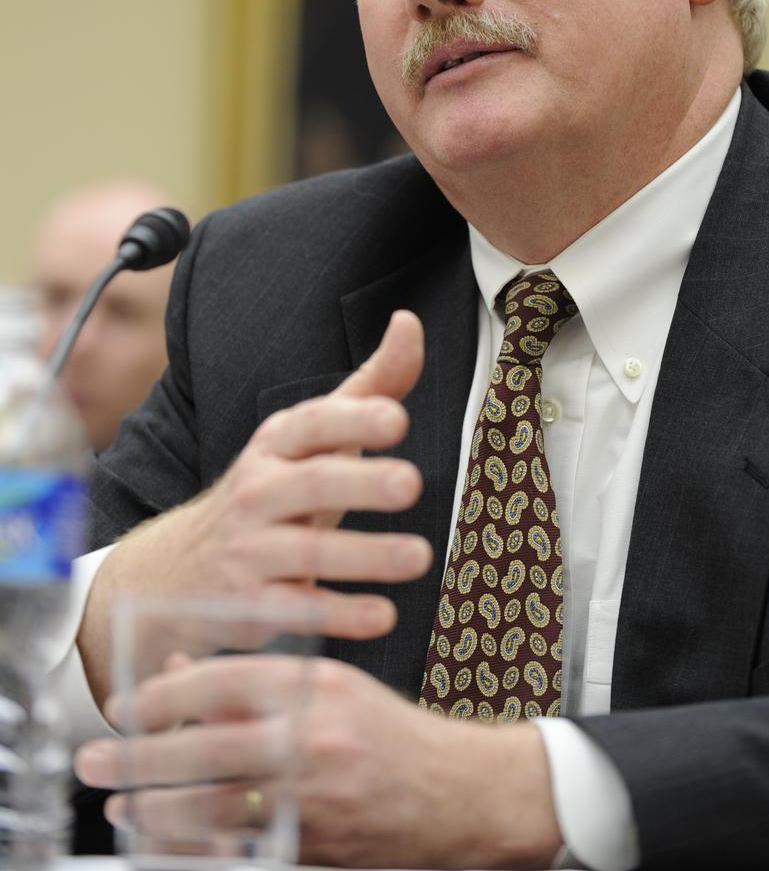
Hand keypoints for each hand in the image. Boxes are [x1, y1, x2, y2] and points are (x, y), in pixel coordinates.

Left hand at [76, 656, 563, 868]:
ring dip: (155, 809)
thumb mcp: (331, 685)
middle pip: (203, 746)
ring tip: (122, 806)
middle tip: (97, 761)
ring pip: (211, 805)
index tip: (127, 705)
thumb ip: (256, 679)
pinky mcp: (312, 844)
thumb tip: (182, 672)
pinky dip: (196, 844)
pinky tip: (169, 839)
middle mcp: (311, 737)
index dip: (162, 693)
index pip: (220, 680)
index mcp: (315, 685)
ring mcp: (312, 797)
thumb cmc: (392, 733)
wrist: (457, 793)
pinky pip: (238, 845)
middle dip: (137, 757)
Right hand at [78, 311, 432, 703]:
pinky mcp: (249, 606)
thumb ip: (370, 386)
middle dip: (362, 482)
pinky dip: (340, 615)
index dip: (354, 419)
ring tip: (421, 556)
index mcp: (277, 443)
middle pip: (311, 483)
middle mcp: (258, 491)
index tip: (397, 418)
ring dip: (366, 554)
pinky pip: (297, 610)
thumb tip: (410, 322)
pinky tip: (384, 614)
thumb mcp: (313, 438)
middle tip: (412, 483)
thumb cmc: (274, 492)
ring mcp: (249, 550)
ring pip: (307, 550)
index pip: (314, 423)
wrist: (179, 572)